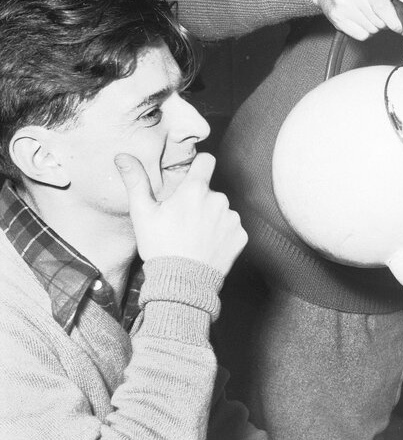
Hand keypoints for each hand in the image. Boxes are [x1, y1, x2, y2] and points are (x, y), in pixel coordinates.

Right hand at [116, 152, 246, 274]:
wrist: (182, 283)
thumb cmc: (160, 247)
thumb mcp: (142, 214)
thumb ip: (136, 181)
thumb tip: (123, 156)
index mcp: (195, 190)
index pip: (206, 160)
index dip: (198, 166)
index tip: (191, 176)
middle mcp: (219, 200)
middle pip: (211, 191)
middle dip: (200, 201)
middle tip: (184, 221)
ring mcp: (232, 218)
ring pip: (222, 210)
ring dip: (212, 218)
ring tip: (195, 236)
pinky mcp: (241, 236)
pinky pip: (232, 228)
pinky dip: (223, 235)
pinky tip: (207, 246)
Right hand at [310, 0, 402, 39]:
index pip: (384, 7)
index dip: (396, 22)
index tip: (401, 27)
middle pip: (381, 22)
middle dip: (386, 20)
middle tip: (379, 8)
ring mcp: (343, 7)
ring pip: (372, 30)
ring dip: (375, 25)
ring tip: (367, 9)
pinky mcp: (336, 19)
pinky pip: (361, 35)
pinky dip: (365, 30)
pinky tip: (359, 17)